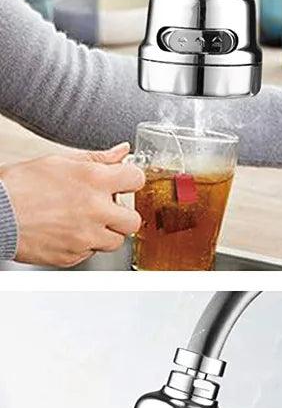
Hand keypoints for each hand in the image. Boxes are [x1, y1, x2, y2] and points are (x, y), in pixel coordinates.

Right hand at [0, 143, 143, 266]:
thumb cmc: (18, 186)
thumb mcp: (58, 162)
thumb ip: (97, 158)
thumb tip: (121, 152)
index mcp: (94, 181)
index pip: (137, 179)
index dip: (131, 180)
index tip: (124, 183)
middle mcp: (95, 210)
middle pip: (133, 219)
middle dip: (121, 214)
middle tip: (105, 209)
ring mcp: (86, 236)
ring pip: (116, 241)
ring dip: (105, 232)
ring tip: (83, 222)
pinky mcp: (74, 255)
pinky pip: (92, 253)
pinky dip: (84, 245)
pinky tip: (67, 232)